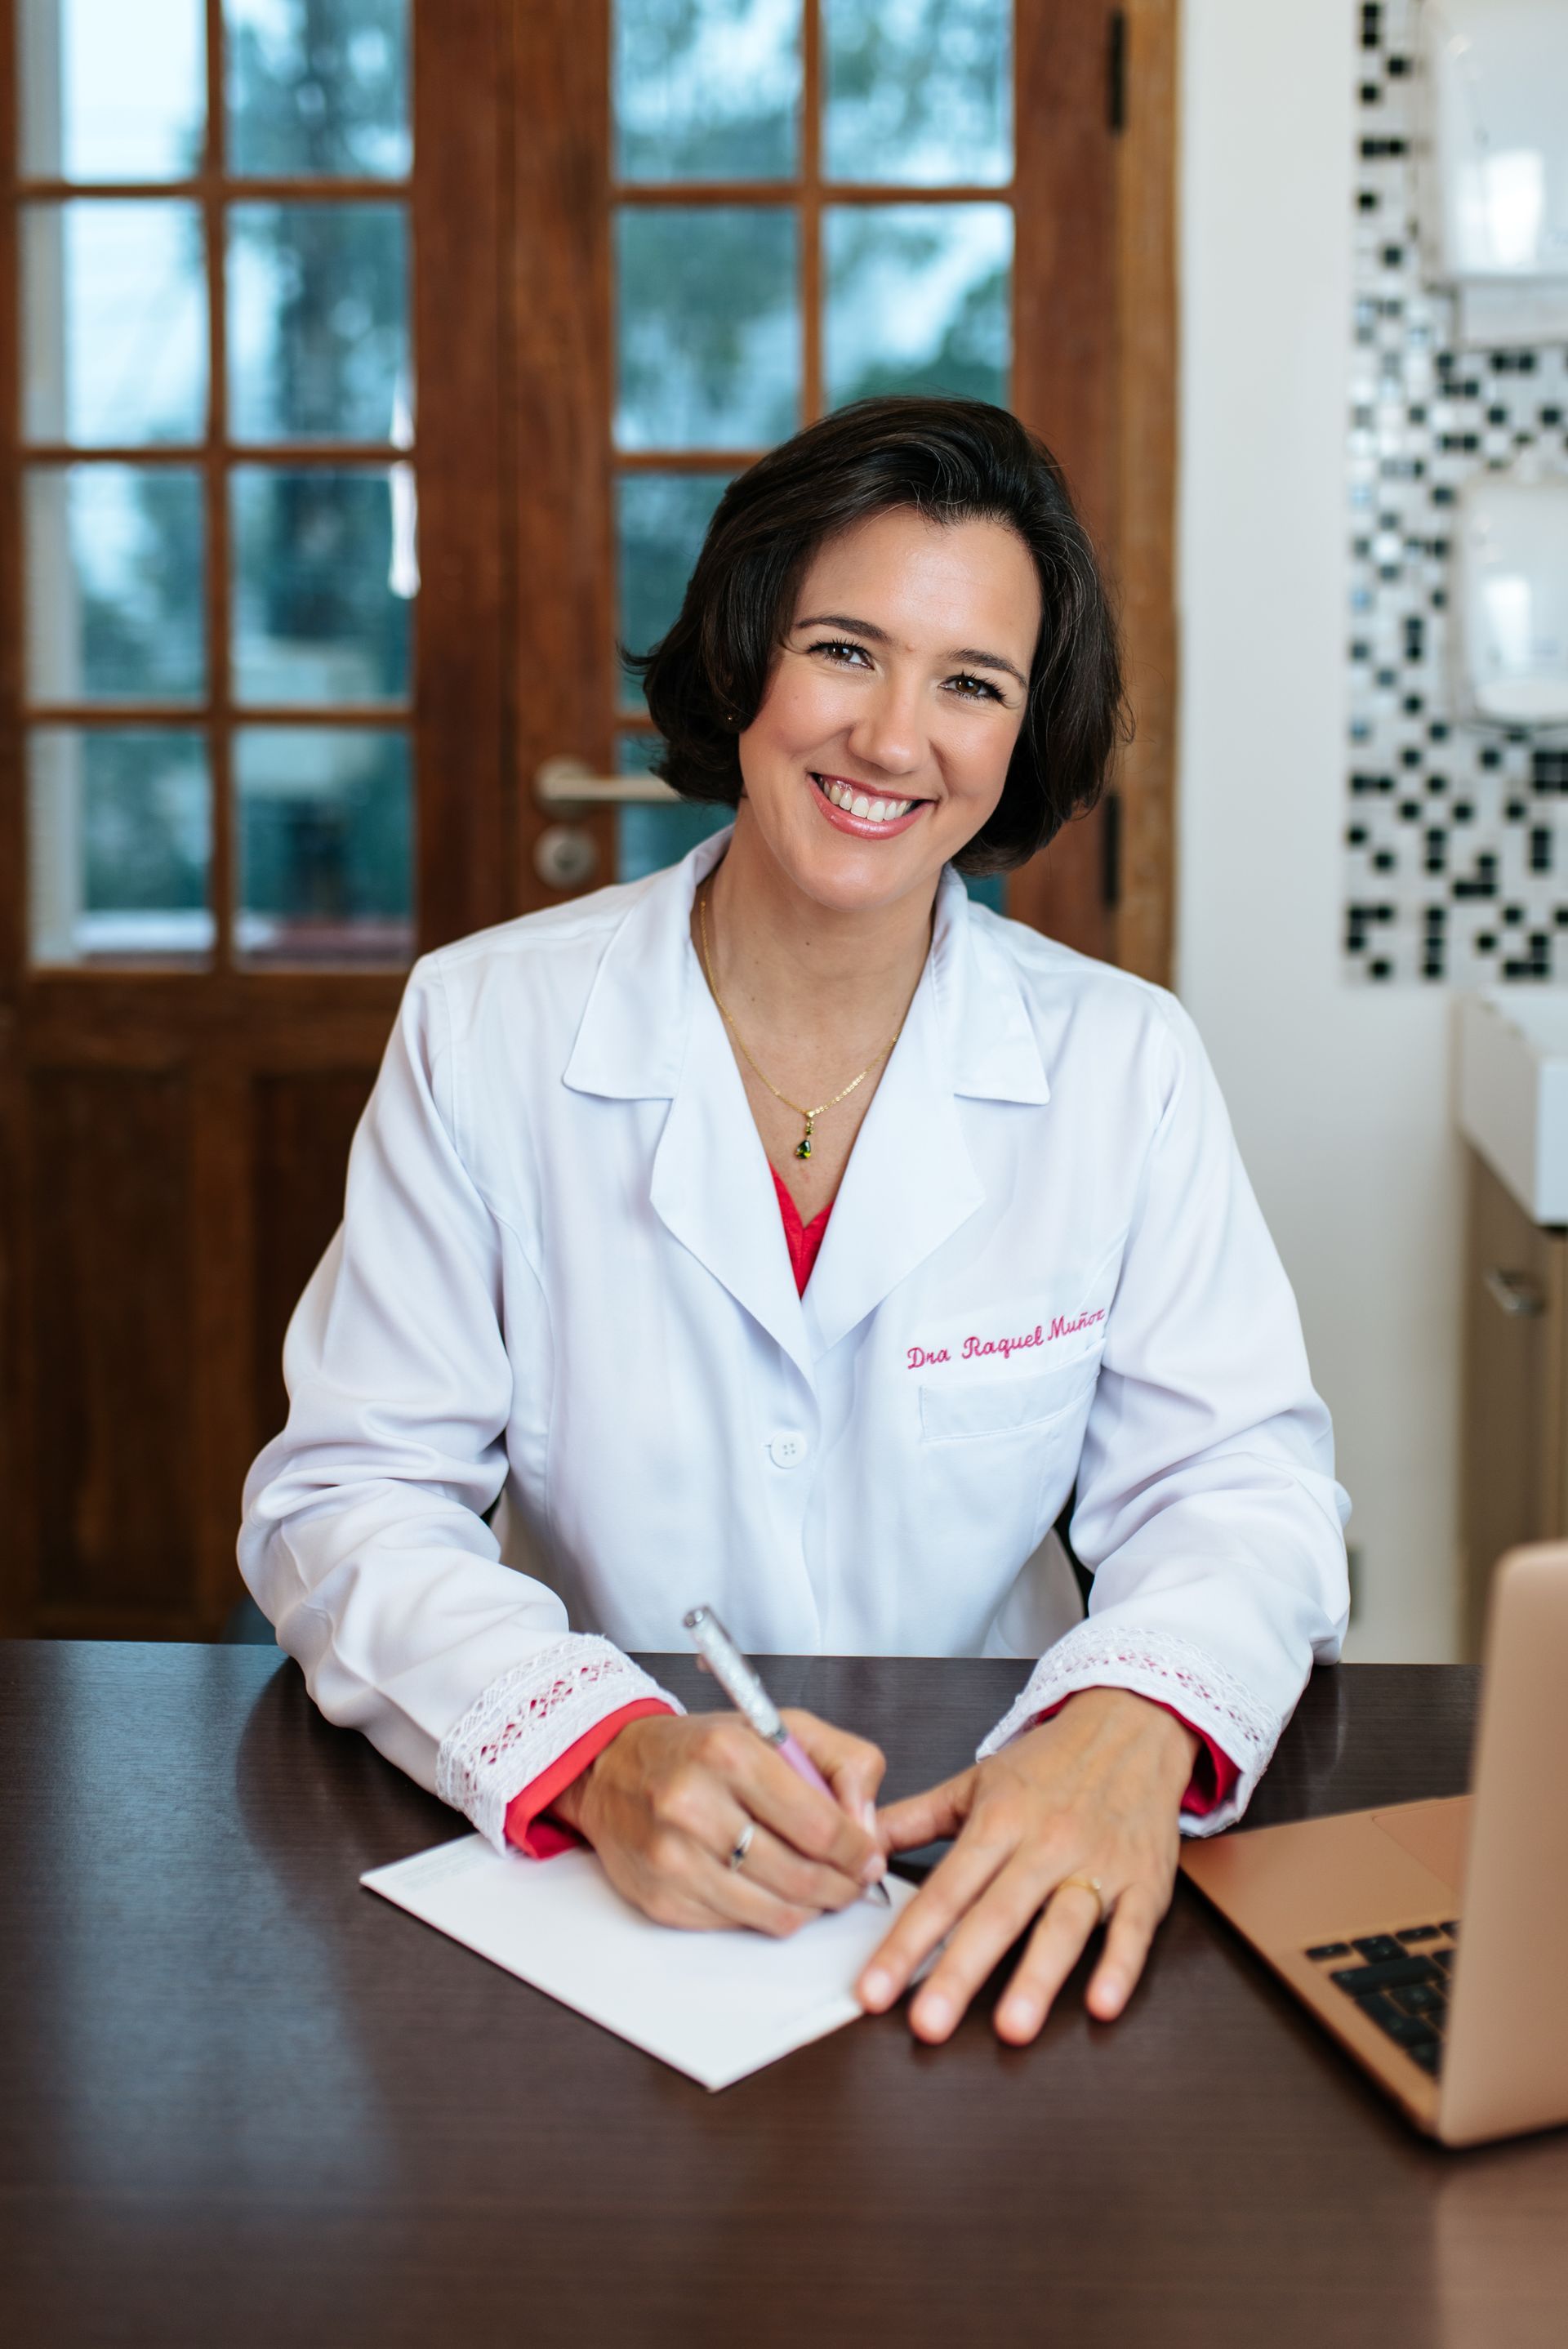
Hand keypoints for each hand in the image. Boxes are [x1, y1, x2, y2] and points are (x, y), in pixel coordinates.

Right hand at [551, 1708, 887, 1934]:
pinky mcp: (662, 1900)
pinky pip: (739, 1925)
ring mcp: (673, 1859)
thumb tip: (868, 1827)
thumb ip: (843, 1763)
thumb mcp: (780, 1727)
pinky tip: (768, 1887)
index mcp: (729, 1754)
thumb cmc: (701, 1749)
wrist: (613, 1768)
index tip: (870, 1856)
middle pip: (801, 1876)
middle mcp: (694, 1806)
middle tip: (853, 1879)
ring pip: (775, 1913)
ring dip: (811, 1907)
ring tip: (818, 1887)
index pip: (818, 1825)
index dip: (858, 1850)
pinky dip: (766, 1913)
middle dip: (843, 1885)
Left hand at [856, 1688, 1197, 2042]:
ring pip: (1063, 1925)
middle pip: (996, 1914)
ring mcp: (1097, 1865)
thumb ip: (914, 1818)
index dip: (905, 1942)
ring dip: (1037, 1978)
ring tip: (1011, 2029)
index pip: (944, 1890)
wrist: (1133, 1724)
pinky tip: (1102, 2005)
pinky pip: (1134, 1930)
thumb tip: (858, 1844)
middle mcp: (1045, 1845)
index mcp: (998, 1821)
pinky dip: (1120, 1967)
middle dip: (959, 1972)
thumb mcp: (976, 1781)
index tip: (874, 1992)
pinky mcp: (1144, 1883)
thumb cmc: (1049, 1762)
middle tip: (926, 2026)